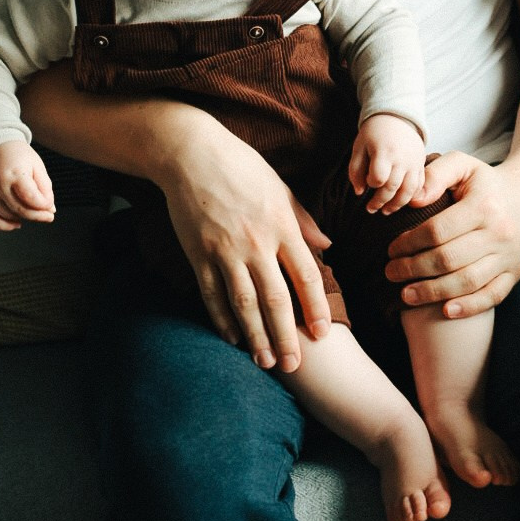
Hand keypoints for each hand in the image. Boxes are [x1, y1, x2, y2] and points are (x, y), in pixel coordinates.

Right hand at [0, 141, 54, 231]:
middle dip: (38, 216)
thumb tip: (50, 209)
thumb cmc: (18, 156)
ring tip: (32, 211)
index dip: (45, 205)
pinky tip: (17, 222)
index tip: (50, 205)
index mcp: (15, 174)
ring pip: (9, 216)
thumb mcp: (37, 165)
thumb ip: (45, 187)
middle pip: (21, 210)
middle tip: (48, 216)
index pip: (32, 199)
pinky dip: (5, 225)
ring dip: (24, 218)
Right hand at [158, 114, 332, 370]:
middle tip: (294, 365)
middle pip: (276, 299)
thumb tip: (328, 247)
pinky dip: (222, 320)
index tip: (323, 332)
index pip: (306, 275)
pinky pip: (212, 295)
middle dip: (286, 336)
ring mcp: (224, 251)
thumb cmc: (241, 166)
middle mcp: (256, 243)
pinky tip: (232, 338)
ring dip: (256, 337)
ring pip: (244, 304)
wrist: (191, 154)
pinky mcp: (198, 255)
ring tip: (265, 362)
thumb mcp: (280, 188)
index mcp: (281, 225)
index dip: (316, 307)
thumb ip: (304, 220)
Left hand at [349, 114, 425, 213]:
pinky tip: (400, 201)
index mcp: (385, 152)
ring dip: (397, 205)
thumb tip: (359, 192)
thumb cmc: (373, 134)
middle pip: (392, 188)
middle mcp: (402, 159)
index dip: (371, 183)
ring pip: (409, 191)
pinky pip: (419, 186)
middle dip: (380, 201)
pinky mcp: (421, 164)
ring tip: (386, 211)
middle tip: (371, 208)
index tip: (368, 181)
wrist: (396, 117)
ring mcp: (414, 162)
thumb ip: (355, 171)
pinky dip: (411, 197)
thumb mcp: (358, 148)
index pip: (378, 177)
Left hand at [385, 151, 519, 318]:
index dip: (410, 243)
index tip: (392, 248)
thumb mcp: (462, 165)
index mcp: (484, 206)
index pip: (438, 231)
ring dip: (433, 292)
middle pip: (449, 259)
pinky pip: (493, 295)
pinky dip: (469, 307)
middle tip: (391, 272)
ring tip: (406, 294)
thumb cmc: (486, 183)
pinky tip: (446, 311)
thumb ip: (435, 175)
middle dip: (414, 269)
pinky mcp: (516, 272)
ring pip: (467, 281)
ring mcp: (509, 256)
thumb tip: (413, 201)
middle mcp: (499, 233)